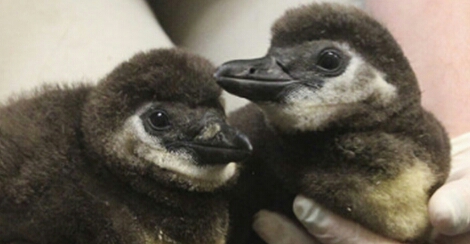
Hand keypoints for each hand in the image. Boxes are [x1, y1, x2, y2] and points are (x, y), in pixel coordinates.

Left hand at [252, 133, 469, 243]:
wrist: (465, 170)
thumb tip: (442, 217)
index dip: (340, 236)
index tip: (304, 207)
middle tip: (264, 219)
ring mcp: (380, 240)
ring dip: (293, 242)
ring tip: (262, 219)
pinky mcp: (364, 227)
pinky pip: (332, 236)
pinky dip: (301, 233)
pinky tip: (277, 219)